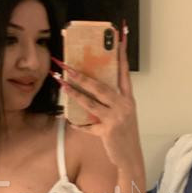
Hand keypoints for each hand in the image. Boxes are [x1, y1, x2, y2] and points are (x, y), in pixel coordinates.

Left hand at [52, 23, 141, 169]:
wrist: (130, 158)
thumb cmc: (122, 134)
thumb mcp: (119, 114)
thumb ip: (107, 101)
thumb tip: (86, 88)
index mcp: (127, 98)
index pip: (124, 70)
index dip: (121, 52)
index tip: (119, 34)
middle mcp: (124, 105)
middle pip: (101, 86)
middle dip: (82, 75)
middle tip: (67, 65)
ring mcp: (117, 118)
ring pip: (91, 103)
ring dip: (74, 93)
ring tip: (61, 83)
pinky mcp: (108, 131)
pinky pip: (88, 125)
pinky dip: (78, 124)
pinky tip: (69, 121)